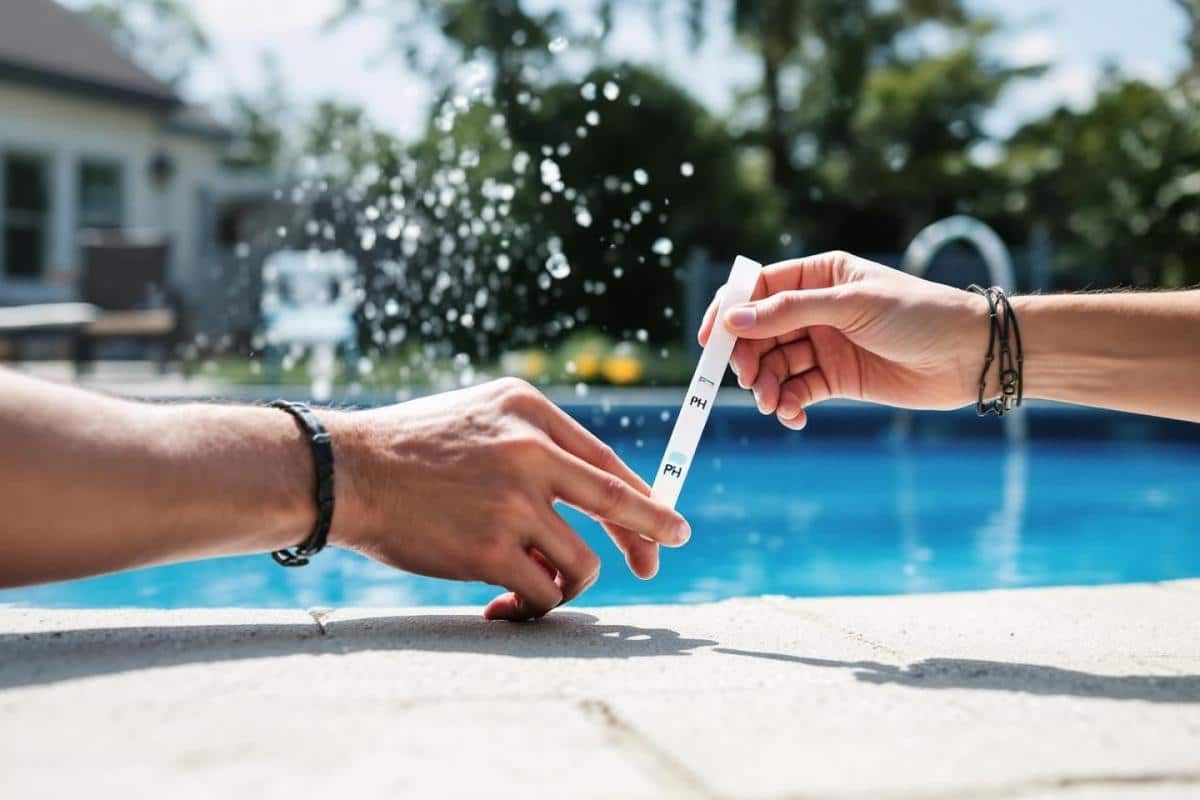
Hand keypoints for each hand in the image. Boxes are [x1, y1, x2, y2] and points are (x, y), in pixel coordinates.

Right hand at [323, 378, 689, 620]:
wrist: (344, 472)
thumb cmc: (410, 450)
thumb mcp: (480, 415)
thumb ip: (535, 442)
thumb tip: (593, 498)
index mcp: (529, 411)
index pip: (605, 461)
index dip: (641, 498)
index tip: (665, 521)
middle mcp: (529, 450)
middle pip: (617, 501)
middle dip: (649, 535)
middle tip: (659, 558)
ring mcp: (512, 501)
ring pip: (582, 562)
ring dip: (566, 583)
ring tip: (530, 585)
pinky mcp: (489, 549)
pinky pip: (543, 592)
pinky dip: (532, 607)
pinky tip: (501, 606)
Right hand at [699, 251, 987, 428]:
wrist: (970, 354)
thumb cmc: (918, 314)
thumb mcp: (851, 305)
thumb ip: (789, 311)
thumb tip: (734, 320)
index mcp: (819, 275)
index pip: (758, 289)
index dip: (730, 312)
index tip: (711, 341)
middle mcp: (816, 308)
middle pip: (760, 332)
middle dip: (749, 358)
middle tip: (750, 381)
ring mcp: (824, 344)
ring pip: (776, 365)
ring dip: (768, 386)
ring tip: (774, 404)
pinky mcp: (836, 378)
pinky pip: (797, 391)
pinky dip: (789, 405)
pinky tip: (793, 416)